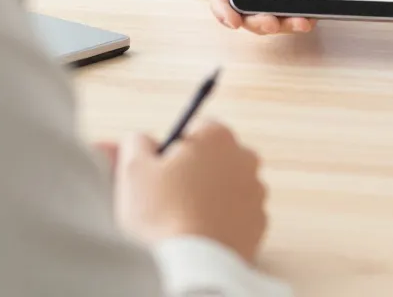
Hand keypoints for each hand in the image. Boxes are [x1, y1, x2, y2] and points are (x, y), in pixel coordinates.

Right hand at [112, 121, 269, 263]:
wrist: (189, 264)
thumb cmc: (160, 213)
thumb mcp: (133, 169)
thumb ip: (136, 143)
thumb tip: (139, 139)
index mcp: (217, 137)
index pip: (196, 128)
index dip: (174, 148)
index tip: (160, 169)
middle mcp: (245, 159)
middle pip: (215, 157)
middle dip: (194, 171)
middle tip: (167, 196)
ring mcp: (256, 193)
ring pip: (227, 187)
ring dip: (208, 197)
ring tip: (181, 219)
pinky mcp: (258, 224)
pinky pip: (236, 216)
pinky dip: (220, 221)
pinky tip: (199, 234)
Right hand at [208, 0, 314, 35]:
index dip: (222, 8)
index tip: (232, 21)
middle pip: (244, 10)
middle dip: (258, 22)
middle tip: (274, 24)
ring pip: (269, 14)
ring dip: (283, 23)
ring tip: (301, 22)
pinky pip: (290, 8)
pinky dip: (299, 15)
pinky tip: (315, 15)